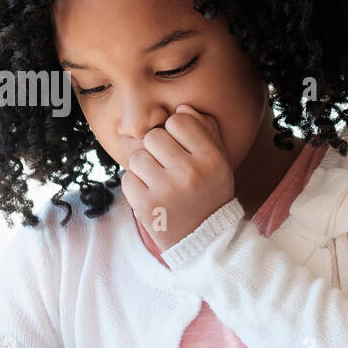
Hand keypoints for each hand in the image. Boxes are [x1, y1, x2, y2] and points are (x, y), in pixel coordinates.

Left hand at [122, 104, 236, 249]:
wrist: (205, 240)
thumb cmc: (210, 194)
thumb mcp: (219, 163)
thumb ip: (206, 132)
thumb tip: (181, 107)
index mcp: (212, 159)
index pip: (180, 121)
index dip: (177, 131)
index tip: (183, 147)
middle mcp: (191, 173)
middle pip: (154, 136)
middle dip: (158, 148)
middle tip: (169, 166)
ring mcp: (167, 190)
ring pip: (138, 157)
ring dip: (145, 167)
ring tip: (161, 182)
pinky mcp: (146, 206)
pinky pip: (128, 178)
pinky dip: (137, 185)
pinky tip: (154, 196)